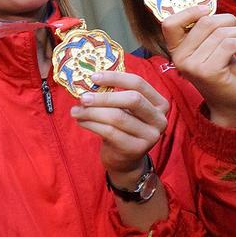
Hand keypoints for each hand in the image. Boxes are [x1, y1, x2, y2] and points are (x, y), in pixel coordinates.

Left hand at [70, 70, 168, 187]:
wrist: (124, 159)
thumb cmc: (122, 128)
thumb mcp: (124, 110)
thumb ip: (114, 95)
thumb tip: (90, 81)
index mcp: (159, 103)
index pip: (139, 84)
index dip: (116, 78)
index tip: (93, 77)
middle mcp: (159, 119)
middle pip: (132, 100)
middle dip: (104, 97)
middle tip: (83, 97)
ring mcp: (150, 136)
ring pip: (118, 117)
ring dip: (92, 112)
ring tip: (75, 111)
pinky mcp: (136, 149)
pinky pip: (109, 132)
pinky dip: (91, 124)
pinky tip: (80, 121)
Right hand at [162, 6, 235, 128]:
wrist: (229, 103)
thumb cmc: (222, 72)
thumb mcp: (210, 49)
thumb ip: (206, 33)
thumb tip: (212, 10)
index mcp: (176, 50)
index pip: (169, 23)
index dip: (189, 11)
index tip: (208, 11)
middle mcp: (179, 57)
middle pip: (205, 22)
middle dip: (230, 22)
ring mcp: (192, 65)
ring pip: (222, 33)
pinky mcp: (208, 72)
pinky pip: (230, 45)